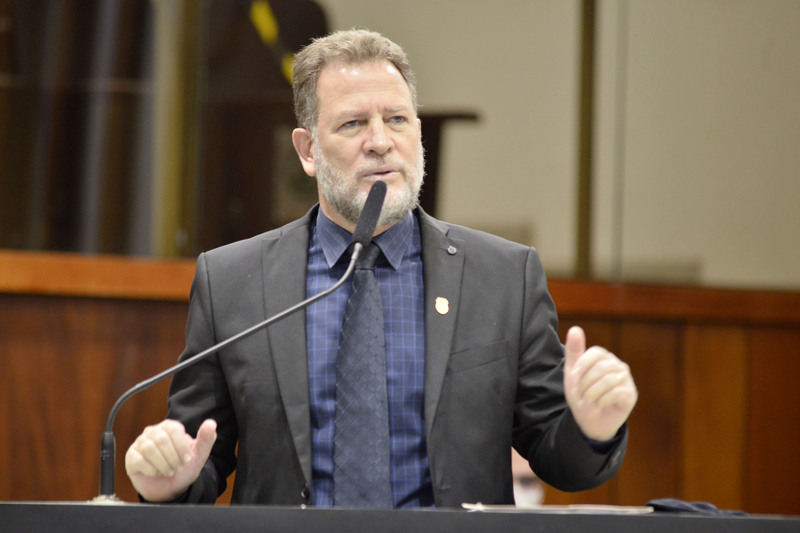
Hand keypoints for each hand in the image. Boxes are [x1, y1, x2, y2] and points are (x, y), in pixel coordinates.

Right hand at [125, 418, 216, 501]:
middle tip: (178, 468)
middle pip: (161, 439)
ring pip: (149, 448)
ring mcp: (140, 444)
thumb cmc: (184, 468)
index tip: (187, 459)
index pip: (174, 430)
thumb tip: (211, 423)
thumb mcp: (199, 455)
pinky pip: (138, 460)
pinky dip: (150, 470)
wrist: (171, 488)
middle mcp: (153, 432)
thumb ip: (206, 439)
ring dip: (162, 464)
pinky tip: (156, 473)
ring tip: (168, 471)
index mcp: (169, 427)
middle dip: (172, 457)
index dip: (181, 447)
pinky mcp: (131, 457)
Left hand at [563, 326, 636, 441]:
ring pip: (608, 381)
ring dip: (592, 394)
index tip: (574, 378)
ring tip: (588, 401)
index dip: (582, 366)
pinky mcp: (631, 395)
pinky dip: (602, 401)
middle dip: (585, 384)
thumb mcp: (572, 372)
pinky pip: (616, 393)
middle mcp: (617, 365)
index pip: (596, 353)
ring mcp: (626, 380)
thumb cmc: (581, 393)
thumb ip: (574, 351)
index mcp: (604, 357)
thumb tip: (575, 328)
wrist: (589, 420)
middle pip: (600, 368)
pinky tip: (599, 405)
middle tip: (581, 394)